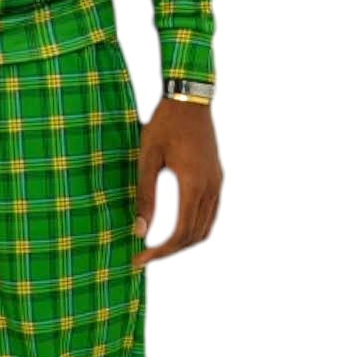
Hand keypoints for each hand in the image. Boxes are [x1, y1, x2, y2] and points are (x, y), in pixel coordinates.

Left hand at [132, 98, 222, 267]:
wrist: (190, 98)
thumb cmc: (164, 124)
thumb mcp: (147, 158)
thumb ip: (144, 195)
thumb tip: (139, 230)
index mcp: (193, 185)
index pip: (180, 234)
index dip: (160, 251)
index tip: (139, 259)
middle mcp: (210, 188)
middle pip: (194, 236)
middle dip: (170, 251)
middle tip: (144, 256)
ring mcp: (217, 182)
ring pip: (205, 227)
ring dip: (184, 241)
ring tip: (159, 246)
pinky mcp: (216, 176)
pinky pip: (210, 213)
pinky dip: (194, 227)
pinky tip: (176, 227)